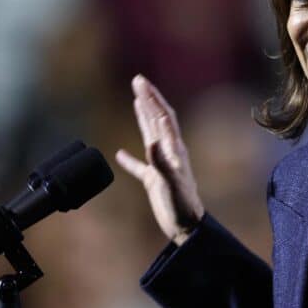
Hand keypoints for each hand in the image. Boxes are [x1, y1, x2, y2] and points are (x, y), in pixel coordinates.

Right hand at [116, 75, 204, 244]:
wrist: (188, 227)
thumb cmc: (182, 206)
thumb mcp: (171, 183)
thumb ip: (161, 163)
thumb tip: (151, 143)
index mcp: (174, 150)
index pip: (163, 117)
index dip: (152, 99)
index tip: (141, 83)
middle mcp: (169, 154)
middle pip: (158, 119)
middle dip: (149, 98)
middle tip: (138, 80)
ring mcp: (162, 166)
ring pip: (151, 135)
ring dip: (143, 116)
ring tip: (137, 99)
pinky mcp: (155, 181)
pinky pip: (140, 166)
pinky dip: (130, 159)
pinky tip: (120, 155)